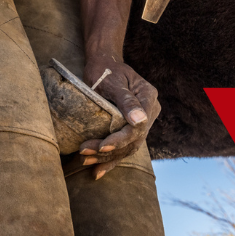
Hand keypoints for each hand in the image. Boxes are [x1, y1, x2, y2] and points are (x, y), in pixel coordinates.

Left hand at [77, 55, 160, 178]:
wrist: (104, 63)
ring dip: (107, 158)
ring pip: (129, 146)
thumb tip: (139, 121)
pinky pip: (125, 146)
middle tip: (84, 155)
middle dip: (109, 151)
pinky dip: (111, 159)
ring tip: (85, 163)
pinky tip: (98, 171)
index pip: (137, 126)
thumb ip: (126, 100)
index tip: (101, 147)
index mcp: (148, 97)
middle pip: (133, 139)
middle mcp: (149, 111)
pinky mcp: (133, 127)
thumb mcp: (113, 81)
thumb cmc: (106, 69)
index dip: (120, 140)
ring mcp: (143, 121)